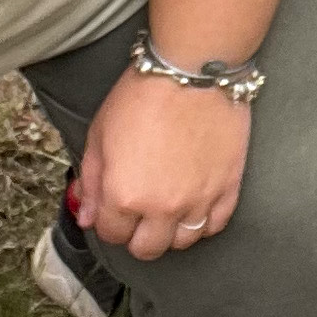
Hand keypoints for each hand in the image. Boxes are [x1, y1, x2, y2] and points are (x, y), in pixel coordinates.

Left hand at [74, 69, 252, 260]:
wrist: (193, 69)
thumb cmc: (142, 95)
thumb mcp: (99, 133)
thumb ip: (91, 182)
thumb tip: (87, 217)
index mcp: (123, 195)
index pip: (111, 234)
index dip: (109, 221)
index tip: (114, 206)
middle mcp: (161, 207)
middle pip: (147, 248)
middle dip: (137, 234)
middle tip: (139, 211)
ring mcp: (198, 201)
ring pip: (182, 242)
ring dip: (171, 230)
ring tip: (168, 206)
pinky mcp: (228, 188)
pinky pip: (215, 226)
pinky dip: (203, 221)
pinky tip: (195, 203)